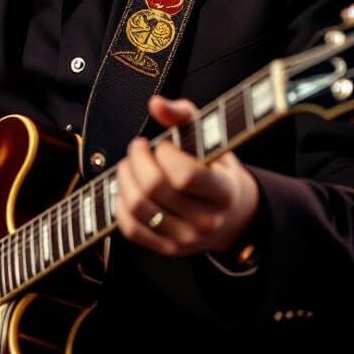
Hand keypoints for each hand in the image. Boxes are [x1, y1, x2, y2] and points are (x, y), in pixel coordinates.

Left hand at [115, 95, 258, 257]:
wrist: (232, 213)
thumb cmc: (216, 168)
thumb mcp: (209, 136)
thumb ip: (183, 114)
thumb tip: (156, 104)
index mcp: (222, 191)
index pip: (185, 175)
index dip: (165, 153)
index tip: (164, 144)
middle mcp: (206, 220)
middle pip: (154, 188)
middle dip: (137, 159)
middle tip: (139, 147)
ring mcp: (186, 238)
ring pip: (138, 206)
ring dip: (125, 177)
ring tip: (131, 165)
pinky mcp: (167, 248)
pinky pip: (131, 228)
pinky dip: (121, 204)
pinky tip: (128, 187)